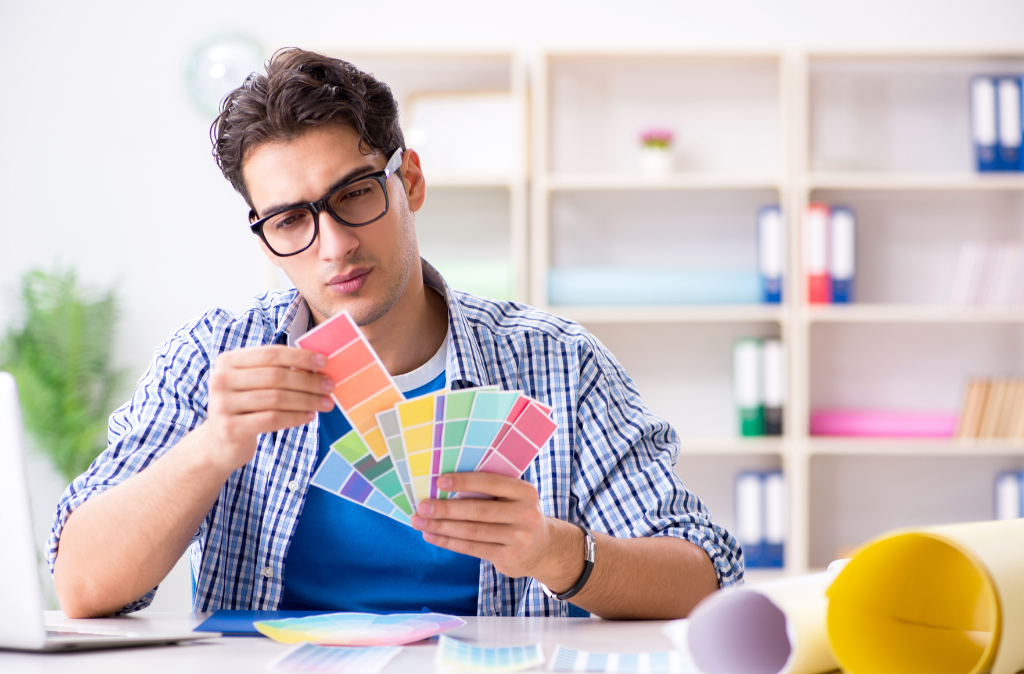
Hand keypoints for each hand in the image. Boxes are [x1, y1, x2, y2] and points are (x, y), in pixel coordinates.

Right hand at [203, 345, 334, 471]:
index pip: (270, 354)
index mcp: (228, 361)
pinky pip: (272, 419)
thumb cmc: (246, 407)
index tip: (324, 362)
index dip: (300, 356)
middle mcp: (221, 379)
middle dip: (308, 380)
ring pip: (276, 398)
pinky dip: (295, 417)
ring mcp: (222, 404)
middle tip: (330, 386)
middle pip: (276, 376)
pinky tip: (309, 416)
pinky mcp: (230, 427)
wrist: (220, 442)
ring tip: (325, 403)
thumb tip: (317, 364)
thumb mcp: (255, 384)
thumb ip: (277, 371)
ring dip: (306, 400)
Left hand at [411, 472, 584, 591]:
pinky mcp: (508, 557)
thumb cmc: (518, 514)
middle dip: (446, 508)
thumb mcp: (516, 497)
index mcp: (525, 492)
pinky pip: (472, 548)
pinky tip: (431, 535)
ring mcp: (518, 538)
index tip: (439, 481)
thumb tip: (445, 485)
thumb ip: (491, 490)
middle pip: (478, 510)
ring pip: (472, 531)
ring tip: (420, 522)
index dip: (464, 482)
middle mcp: (525, 514)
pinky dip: (448, 541)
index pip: (491, 483)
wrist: (545, 548)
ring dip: (442, 526)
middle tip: (422, 506)